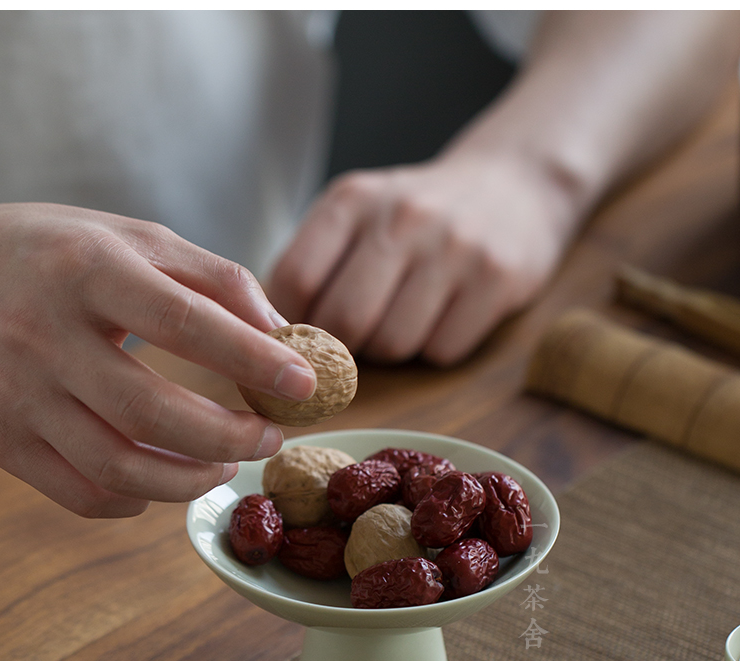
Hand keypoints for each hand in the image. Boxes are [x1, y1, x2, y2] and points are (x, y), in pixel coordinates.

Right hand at [0, 203, 315, 516]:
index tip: (304, 384)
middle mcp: (44, 335)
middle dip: (229, 436)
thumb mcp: (131, 238)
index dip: (251, 358)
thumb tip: (282, 332)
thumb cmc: (55, 253)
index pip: (183, 321)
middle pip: (151, 411)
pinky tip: (163, 480)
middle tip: (270, 438)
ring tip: (225, 464)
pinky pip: (80, 493)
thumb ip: (212, 277)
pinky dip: (135, 501)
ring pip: (117, 467)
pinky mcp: (1, 439)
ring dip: (189, 480)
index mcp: (85, 271)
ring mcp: (17, 394)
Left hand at [268, 151, 578, 365]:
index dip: (289, 326)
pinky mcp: (497, 279)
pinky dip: (435, 349)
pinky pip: (443, 351)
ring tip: (402, 320)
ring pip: (394, 345)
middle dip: (341, 348)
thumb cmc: (416, 218)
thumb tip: (268, 339)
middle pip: (343, 323)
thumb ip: (313, 266)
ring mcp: (454, 247)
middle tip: (354, 340)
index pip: (295, 282)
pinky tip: (443, 318)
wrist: (515, 186)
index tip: (298, 340)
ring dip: (391, 350)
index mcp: (353, 199)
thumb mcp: (357, 215)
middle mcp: (402, 217)